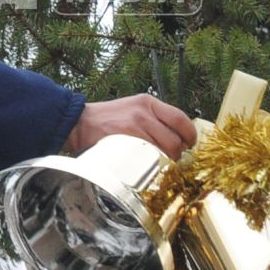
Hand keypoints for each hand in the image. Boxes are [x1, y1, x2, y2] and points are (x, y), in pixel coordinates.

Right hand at [65, 94, 196, 157]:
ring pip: (164, 151)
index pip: (181, 118)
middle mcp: (144, 112)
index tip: (189, 144)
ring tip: (157, 165)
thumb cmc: (108, 120)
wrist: (79, 123)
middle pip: (175, 139)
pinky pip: (149, 158)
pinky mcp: (125, 140)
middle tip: (171, 160)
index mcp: (148, 102)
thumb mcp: (133, 109)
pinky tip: (146, 167)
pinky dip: (152, 166)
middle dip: (177, 154)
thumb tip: (178, 137)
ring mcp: (135, 126)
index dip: (190, 135)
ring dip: (165, 163)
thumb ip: (154, 119)